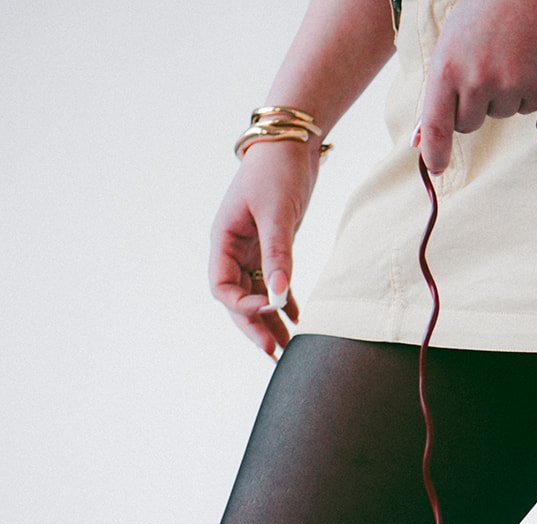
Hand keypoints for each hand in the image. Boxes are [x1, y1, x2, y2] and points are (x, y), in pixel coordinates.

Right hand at [208, 140, 320, 358]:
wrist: (291, 142)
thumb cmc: (277, 171)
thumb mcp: (276, 214)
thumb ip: (278, 255)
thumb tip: (279, 296)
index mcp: (223, 240)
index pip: (222, 287)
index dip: (242, 306)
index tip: (269, 310)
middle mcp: (233, 249)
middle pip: (238, 298)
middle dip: (255, 326)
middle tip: (274, 353)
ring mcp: (251, 249)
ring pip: (256, 295)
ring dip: (271, 321)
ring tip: (287, 350)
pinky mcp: (271, 247)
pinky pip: (273, 283)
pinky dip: (284, 303)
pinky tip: (297, 322)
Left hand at [418, 0, 536, 174]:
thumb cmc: (487, 12)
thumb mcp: (452, 43)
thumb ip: (440, 89)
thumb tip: (422, 140)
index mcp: (449, 67)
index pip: (436, 124)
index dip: (435, 152)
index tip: (435, 168)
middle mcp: (477, 80)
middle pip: (469, 124)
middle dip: (473, 107)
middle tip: (483, 70)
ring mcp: (510, 86)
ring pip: (499, 114)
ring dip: (502, 95)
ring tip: (508, 56)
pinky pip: (526, 107)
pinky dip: (526, 90)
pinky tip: (527, 60)